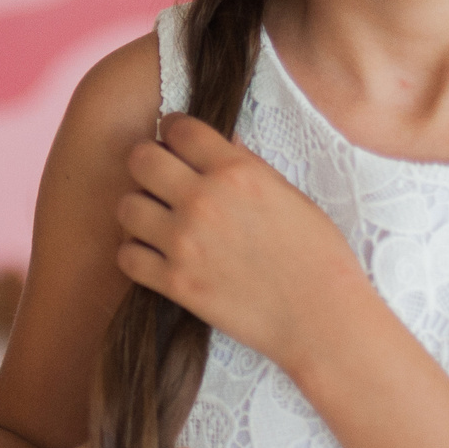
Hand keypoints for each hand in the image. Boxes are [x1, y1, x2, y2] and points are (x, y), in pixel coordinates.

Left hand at [115, 115, 365, 371]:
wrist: (322, 319)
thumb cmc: (318, 256)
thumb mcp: (291, 196)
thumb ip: (249, 165)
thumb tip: (222, 141)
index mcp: (236, 172)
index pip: (178, 128)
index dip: (174, 131)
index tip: (175, 143)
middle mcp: (204, 201)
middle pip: (140, 159)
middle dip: (148, 164)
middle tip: (161, 180)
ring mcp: (185, 242)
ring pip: (126, 206)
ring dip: (140, 210)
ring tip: (159, 221)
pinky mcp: (175, 282)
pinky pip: (126, 256)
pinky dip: (137, 255)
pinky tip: (157, 256)